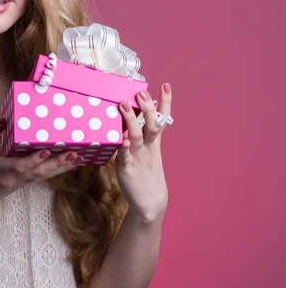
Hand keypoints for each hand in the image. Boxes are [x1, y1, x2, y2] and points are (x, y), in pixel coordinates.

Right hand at [0, 119, 81, 216]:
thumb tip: (3, 120)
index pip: (20, 166)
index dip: (35, 159)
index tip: (48, 150)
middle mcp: (13, 178)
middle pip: (38, 172)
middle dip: (57, 163)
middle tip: (74, 154)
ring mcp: (19, 183)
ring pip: (43, 176)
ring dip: (61, 167)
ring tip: (77, 158)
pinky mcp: (22, 185)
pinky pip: (41, 177)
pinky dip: (55, 171)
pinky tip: (67, 165)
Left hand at [115, 84, 171, 221]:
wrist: (150, 202)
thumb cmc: (146, 171)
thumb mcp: (148, 150)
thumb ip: (144, 132)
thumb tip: (138, 112)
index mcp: (153, 141)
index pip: (162, 119)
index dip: (165, 102)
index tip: (166, 85)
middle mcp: (148, 147)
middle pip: (151, 125)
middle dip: (147, 108)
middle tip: (141, 92)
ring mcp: (138, 157)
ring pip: (136, 136)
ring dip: (131, 120)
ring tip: (125, 105)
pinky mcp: (127, 168)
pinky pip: (125, 156)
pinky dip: (124, 148)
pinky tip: (122, 140)